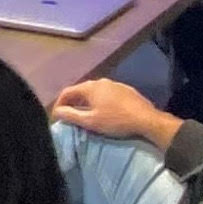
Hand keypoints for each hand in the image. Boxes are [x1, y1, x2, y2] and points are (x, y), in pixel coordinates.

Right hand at [50, 79, 166, 144]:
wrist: (146, 119)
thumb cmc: (115, 121)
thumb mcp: (90, 121)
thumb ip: (71, 116)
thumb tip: (57, 112)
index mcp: (90, 87)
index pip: (67, 92)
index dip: (59, 104)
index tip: (56, 117)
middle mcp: (101, 81)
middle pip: (80, 90)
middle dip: (72, 103)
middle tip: (69, 116)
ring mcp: (114, 84)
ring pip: (94, 92)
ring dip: (86, 102)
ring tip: (85, 114)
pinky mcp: (125, 90)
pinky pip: (106, 94)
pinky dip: (100, 101)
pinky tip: (104, 111)